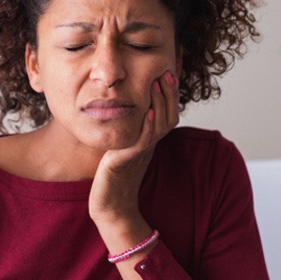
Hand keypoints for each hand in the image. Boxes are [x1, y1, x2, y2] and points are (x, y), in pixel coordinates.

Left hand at [88, 70, 179, 226]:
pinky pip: (142, 142)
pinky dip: (146, 126)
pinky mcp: (127, 161)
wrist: (110, 207)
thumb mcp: (124, 148)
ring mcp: (140, 153)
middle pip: (168, 116)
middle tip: (167, 72)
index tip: (168, 73)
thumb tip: (131, 110)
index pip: (167, 114)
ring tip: (157, 83)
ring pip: (158, 126)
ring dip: (159, 103)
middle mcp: (149, 146)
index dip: (170, 95)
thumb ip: (130, 131)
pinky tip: (146, 112)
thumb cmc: (113, 179)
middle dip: (168, 93)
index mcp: (150, 141)